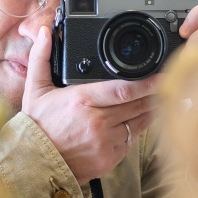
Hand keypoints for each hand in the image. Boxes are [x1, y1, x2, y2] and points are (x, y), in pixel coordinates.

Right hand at [21, 26, 159, 184]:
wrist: (34, 164)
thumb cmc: (37, 126)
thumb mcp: (35, 90)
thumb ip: (41, 58)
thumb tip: (45, 33)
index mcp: (82, 101)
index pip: (124, 89)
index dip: (147, 82)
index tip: (161, 74)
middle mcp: (98, 122)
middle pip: (137, 105)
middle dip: (152, 94)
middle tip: (163, 84)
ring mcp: (106, 143)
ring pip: (138, 123)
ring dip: (146, 111)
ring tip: (150, 100)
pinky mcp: (109, 159)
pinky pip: (130, 142)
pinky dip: (133, 131)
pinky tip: (130, 123)